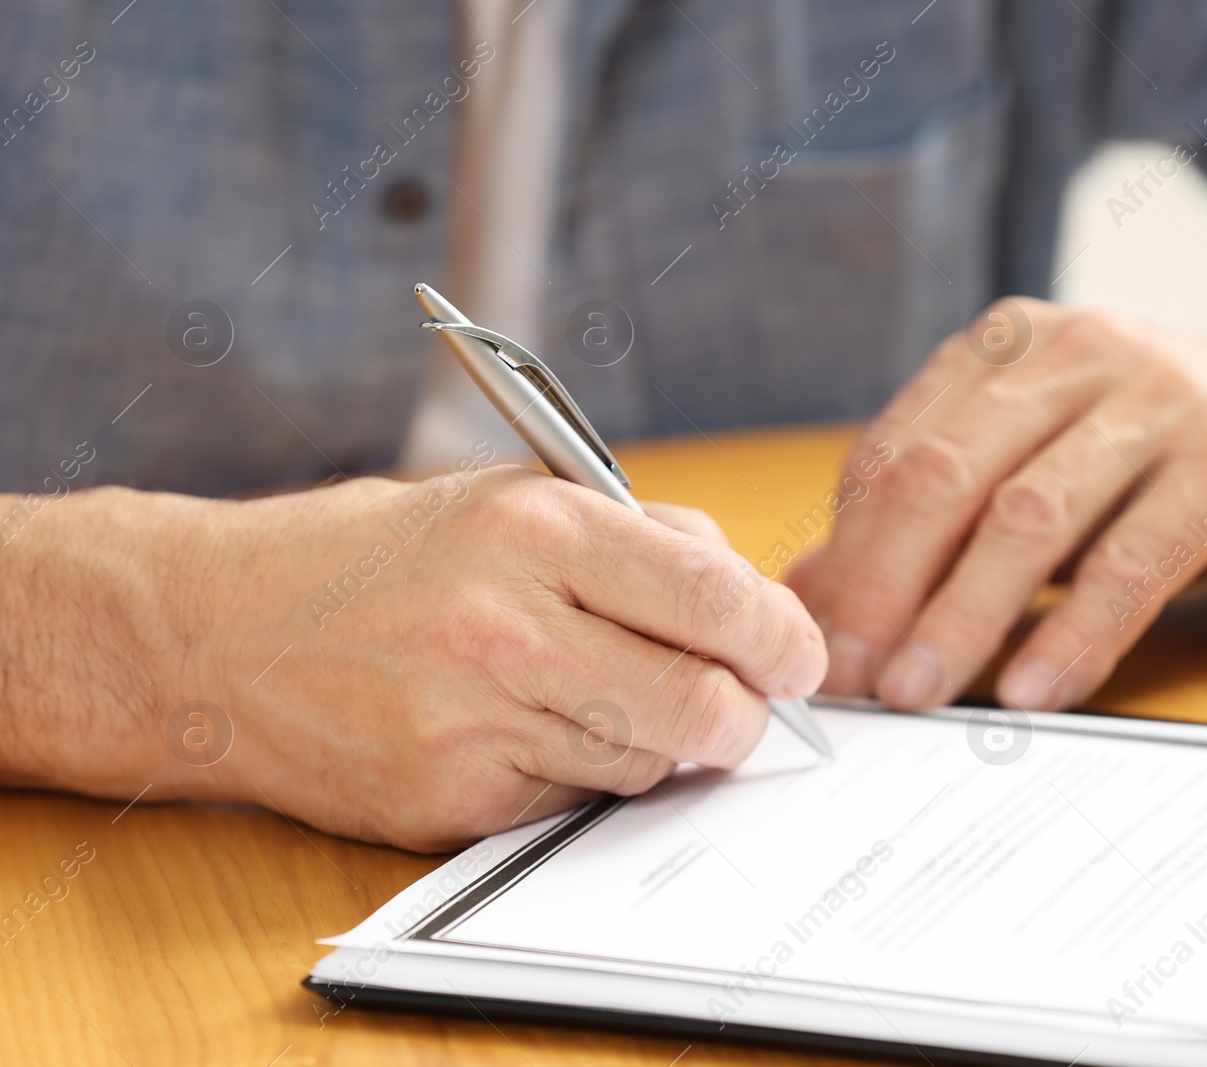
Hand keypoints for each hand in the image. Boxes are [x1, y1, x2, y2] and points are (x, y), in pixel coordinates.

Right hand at [0, 464, 825, 850]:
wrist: (212, 634)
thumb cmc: (372, 557)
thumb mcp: (505, 498)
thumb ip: (635, 535)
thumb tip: (747, 594)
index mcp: (535, 530)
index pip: (716, 595)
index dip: (784, 636)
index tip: (799, 654)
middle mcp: (509, 628)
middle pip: (706, 707)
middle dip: (746, 714)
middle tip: (740, 701)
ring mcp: (476, 725)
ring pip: (650, 764)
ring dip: (662, 742)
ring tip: (610, 696)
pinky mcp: (451, 800)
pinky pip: (575, 801)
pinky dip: (586, 774)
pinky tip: (536, 729)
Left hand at [789, 299, 1206, 711]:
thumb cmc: (1172, 461)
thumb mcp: (1045, 467)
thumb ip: (939, 519)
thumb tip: (813, 595)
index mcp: (1013, 347)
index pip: (896, 450)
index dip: (846, 551)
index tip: (813, 638)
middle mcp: (1079, 354)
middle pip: (944, 476)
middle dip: (882, 585)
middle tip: (848, 674)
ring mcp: (1161, 402)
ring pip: (1029, 518)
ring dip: (961, 617)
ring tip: (917, 693)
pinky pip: (1133, 564)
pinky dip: (1074, 634)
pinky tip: (1034, 691)